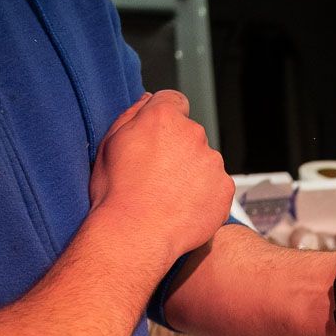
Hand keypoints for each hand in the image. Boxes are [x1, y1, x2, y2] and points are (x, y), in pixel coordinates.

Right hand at [89, 90, 233, 264]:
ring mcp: (212, 162)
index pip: (174, 101)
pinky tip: (183, 209)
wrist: (136, 235)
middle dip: (178, 149)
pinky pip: (216, 186)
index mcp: (163, 117)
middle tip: (157, 176)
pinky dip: (205, 195)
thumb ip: (132, 116)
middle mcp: (193, 134)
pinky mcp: (225, 188)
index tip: (158, 137)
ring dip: (192, 173)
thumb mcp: (110, 145)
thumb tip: (148, 100)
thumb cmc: (117, 193)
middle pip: (190, 134)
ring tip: (169, 197)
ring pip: (204, 161)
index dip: (166, 118)